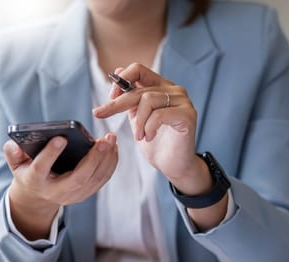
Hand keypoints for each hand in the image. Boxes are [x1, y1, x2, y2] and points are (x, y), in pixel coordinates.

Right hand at [4, 133, 117, 239]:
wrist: (38, 196)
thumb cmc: (28, 172)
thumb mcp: (15, 163)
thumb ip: (13, 153)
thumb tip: (15, 144)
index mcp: (35, 181)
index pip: (41, 168)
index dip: (50, 154)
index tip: (61, 138)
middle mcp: (55, 192)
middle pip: (78, 178)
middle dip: (92, 159)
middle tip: (103, 140)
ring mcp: (72, 195)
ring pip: (94, 179)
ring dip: (106, 159)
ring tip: (111, 139)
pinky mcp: (85, 194)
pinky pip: (101, 179)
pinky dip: (110, 164)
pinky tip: (113, 148)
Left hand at [93, 63, 226, 230]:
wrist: (173, 166)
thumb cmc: (156, 143)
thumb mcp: (137, 118)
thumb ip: (130, 98)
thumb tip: (118, 70)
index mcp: (161, 87)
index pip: (139, 70)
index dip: (121, 80)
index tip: (110, 96)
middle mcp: (175, 90)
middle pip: (140, 89)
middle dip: (117, 104)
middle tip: (100, 114)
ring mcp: (183, 101)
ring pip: (148, 100)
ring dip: (138, 122)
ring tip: (139, 136)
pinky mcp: (188, 115)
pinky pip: (159, 115)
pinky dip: (149, 128)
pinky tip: (149, 138)